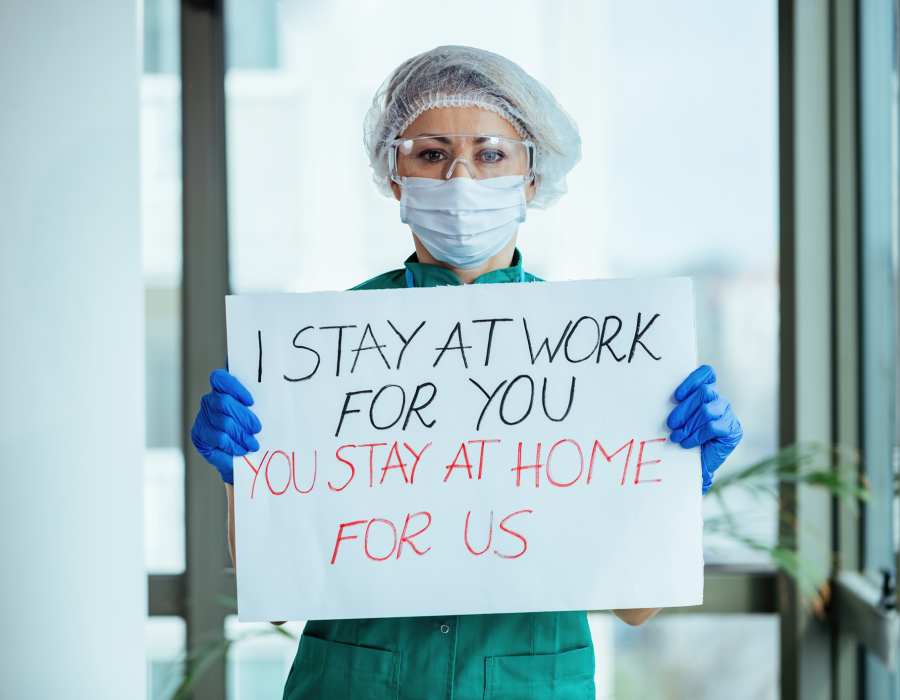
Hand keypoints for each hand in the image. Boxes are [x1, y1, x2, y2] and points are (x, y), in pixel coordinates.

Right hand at [191, 369, 261, 483]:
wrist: (238, 456)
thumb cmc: (249, 429)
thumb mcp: (255, 414)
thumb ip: (256, 406)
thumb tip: (271, 400)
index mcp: (222, 389)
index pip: (220, 378)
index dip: (234, 388)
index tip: (251, 402)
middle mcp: (210, 400)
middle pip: (224, 402)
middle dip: (244, 417)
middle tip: (257, 428)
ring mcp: (202, 416)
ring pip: (224, 423)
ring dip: (241, 435)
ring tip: (253, 444)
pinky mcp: (198, 434)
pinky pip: (218, 438)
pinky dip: (233, 445)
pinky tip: (242, 449)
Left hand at [666, 365, 741, 493]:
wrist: (696, 463)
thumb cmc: (685, 436)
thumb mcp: (679, 419)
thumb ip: (678, 406)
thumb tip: (662, 401)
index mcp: (707, 391)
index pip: (707, 373)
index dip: (693, 380)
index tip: (677, 395)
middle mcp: (719, 400)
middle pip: (704, 392)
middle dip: (683, 409)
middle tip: (670, 424)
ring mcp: (728, 414)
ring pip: (707, 410)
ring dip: (688, 425)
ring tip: (676, 437)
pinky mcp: (733, 429)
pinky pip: (712, 427)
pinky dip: (696, 436)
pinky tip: (686, 443)